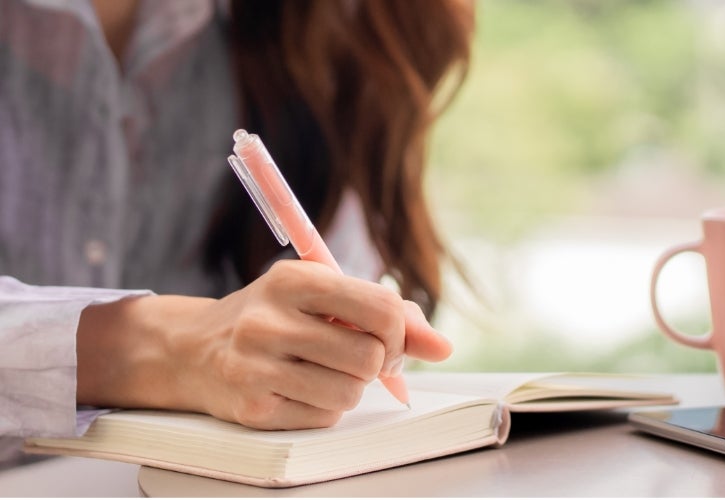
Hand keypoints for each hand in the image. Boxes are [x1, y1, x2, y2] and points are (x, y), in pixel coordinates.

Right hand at [77, 260, 451, 429]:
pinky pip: (323, 418)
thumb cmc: (275, 318)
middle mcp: (270, 320)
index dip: (401, 332)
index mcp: (296, 280)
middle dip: (375, 364)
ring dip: (349, 388)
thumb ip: (389, 315)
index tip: (390, 339)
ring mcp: (256, 365)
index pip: (381, 309)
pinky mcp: (252, 407)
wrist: (192, 349)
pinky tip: (298, 389)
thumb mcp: (324, 296)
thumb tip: (442, 347)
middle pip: (370, 357)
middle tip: (357, 358)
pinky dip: (324, 408)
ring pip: (350, 392)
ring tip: (323, 372)